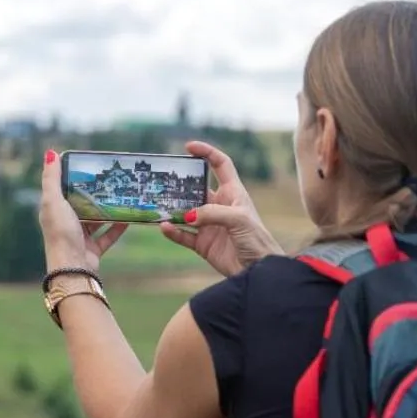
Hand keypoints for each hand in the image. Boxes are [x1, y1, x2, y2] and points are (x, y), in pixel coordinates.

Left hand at [39, 149, 127, 272]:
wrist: (72, 268)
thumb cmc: (60, 232)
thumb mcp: (53, 201)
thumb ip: (51, 178)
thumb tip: (50, 152)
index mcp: (54, 211)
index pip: (64, 189)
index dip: (75, 177)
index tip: (92, 166)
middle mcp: (66, 223)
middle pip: (82, 204)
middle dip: (96, 194)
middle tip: (112, 180)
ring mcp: (80, 237)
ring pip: (97, 220)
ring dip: (109, 210)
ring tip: (123, 196)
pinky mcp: (93, 249)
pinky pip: (108, 235)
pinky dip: (118, 227)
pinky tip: (129, 217)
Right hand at [159, 141, 282, 276]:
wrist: (258, 270)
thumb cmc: (257, 240)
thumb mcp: (238, 219)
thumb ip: (212, 213)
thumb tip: (187, 215)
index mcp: (233, 193)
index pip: (220, 165)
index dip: (207, 153)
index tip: (189, 147)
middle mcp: (219, 206)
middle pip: (196, 188)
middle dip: (180, 184)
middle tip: (164, 181)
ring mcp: (209, 225)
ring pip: (185, 212)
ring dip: (172, 209)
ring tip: (157, 205)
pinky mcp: (203, 244)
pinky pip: (183, 235)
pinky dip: (173, 231)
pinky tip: (164, 227)